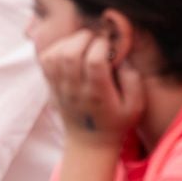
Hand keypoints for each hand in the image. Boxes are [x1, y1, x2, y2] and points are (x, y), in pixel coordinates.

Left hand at [39, 29, 143, 147]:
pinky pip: (45, 61)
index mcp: (98, 94)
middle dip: (84, 38)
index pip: (94, 62)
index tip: (109, 43)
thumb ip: (134, 80)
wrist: (89, 142)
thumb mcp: (136, 106)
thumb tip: (123, 57)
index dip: (101, 45)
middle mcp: (75, 90)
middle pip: (70, 55)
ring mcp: (60, 88)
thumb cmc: (116, 122)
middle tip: (95, 38)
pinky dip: (55, 48)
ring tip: (83, 42)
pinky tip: (70, 49)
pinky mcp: (51, 86)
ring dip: (69, 42)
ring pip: (55, 55)